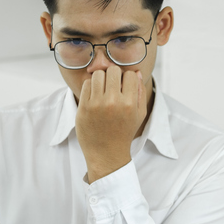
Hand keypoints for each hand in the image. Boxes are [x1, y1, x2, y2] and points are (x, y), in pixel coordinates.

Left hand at [75, 65, 146, 182]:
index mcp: (130, 104)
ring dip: (101, 79)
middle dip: (114, 75)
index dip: (127, 78)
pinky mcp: (83, 107)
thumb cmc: (124, 132)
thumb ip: (140, 93)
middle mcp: (113, 102)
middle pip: (113, 70)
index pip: (129, 74)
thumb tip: (136, 73)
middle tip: (113, 85)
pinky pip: (86, 84)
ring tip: (103, 89)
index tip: (124, 85)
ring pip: (98, 74)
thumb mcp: (139, 115)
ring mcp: (97, 104)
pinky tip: (95, 96)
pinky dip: (91, 87)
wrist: (106, 153)